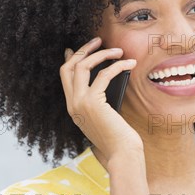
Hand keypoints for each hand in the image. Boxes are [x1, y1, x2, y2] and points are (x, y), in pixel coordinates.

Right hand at [59, 37, 142, 170]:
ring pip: (83, 67)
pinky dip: (117, 66)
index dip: (70, 59)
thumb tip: (108, 75)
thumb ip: (100, 98)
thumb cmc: (119, 137)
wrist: (121, 154)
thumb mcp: (105, 114)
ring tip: (118, 50)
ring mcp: (79, 103)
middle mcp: (72, 104)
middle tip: (98, 40)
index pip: (64, 76)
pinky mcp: (93, 103)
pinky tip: (129, 63)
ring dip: (102, 54)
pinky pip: (103, 75)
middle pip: (69, 67)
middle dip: (83, 50)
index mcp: (73, 107)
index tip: (76, 47)